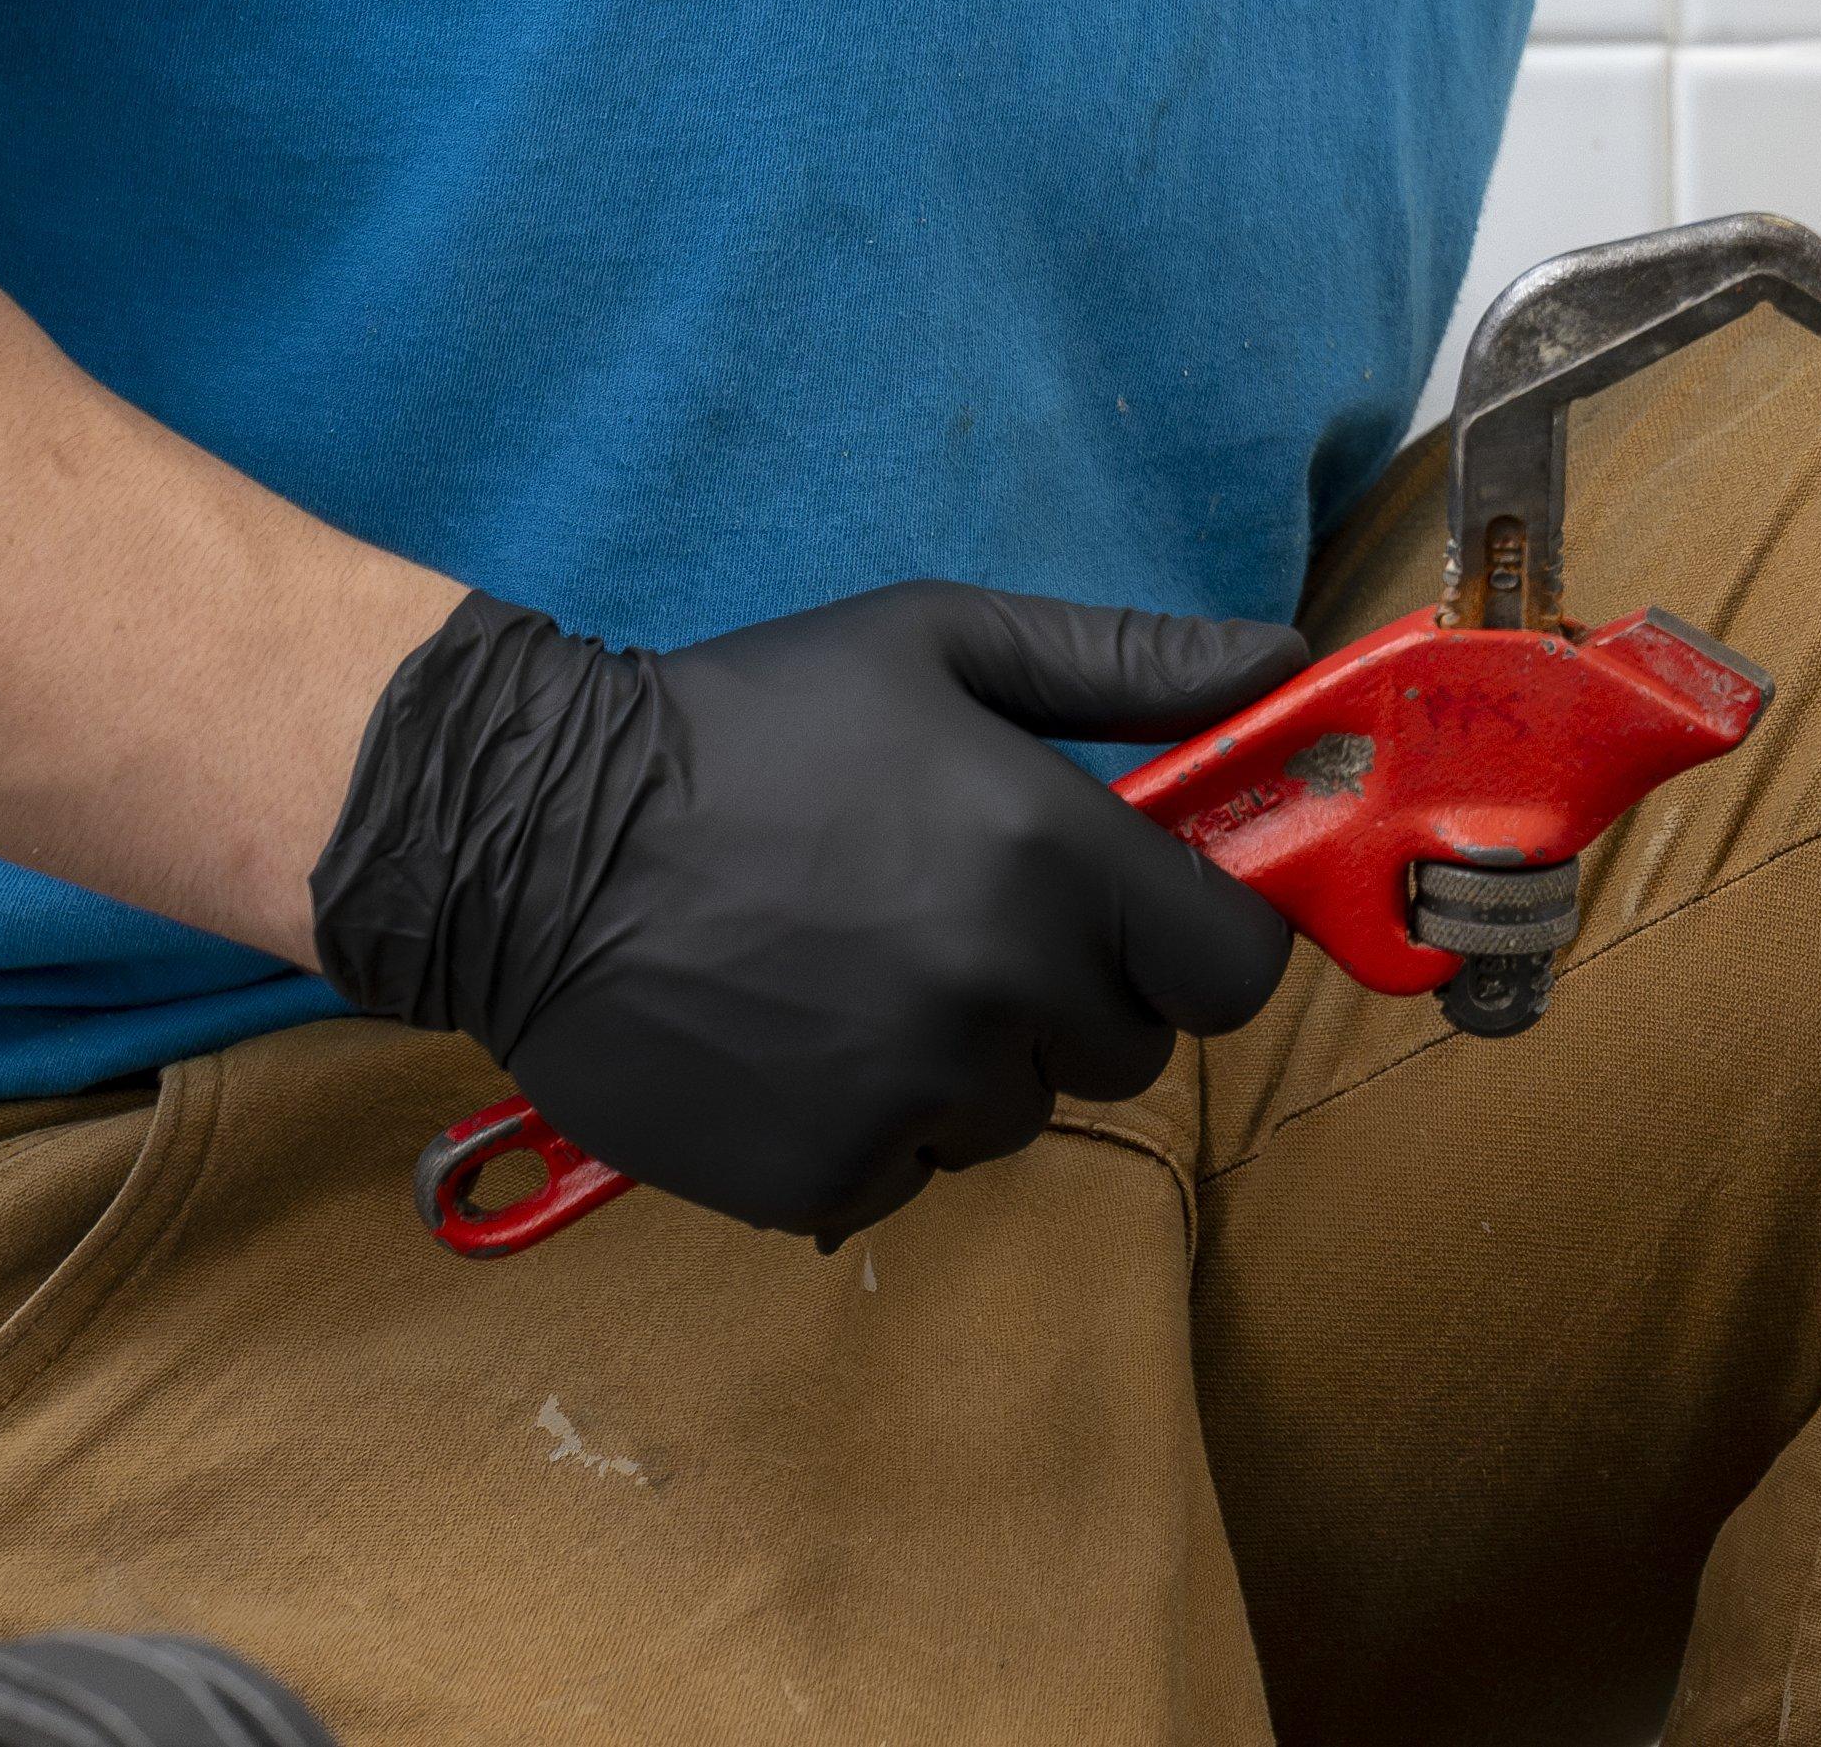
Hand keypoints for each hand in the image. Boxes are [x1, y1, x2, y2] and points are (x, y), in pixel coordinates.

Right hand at [309, 580, 1314, 1242]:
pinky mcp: (822, 1176)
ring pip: (1019, 1117)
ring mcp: (911, 1095)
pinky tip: (794, 1036)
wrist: (532, 840)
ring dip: (972, 1063)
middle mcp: (1000, 988)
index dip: (1199, 944)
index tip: (1141, 917)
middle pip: (1131, 1050)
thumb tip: (1288, 665)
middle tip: (960, 920)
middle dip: (1076, 995)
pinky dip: (874, 1126)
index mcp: (1052, 856)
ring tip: (857, 968)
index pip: (1234, 970)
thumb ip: (1127, 666)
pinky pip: (911, 1173)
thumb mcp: (941, 644)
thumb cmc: (749, 722)